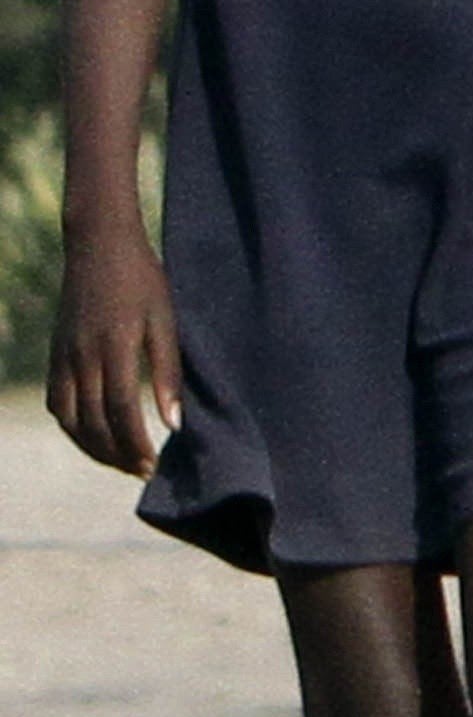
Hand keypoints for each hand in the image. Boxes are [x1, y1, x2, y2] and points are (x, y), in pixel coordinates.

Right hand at [49, 224, 180, 476]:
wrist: (98, 246)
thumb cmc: (143, 280)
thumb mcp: (166, 320)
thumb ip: (168, 372)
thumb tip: (174, 424)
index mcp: (115, 346)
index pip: (121, 411)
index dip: (135, 444)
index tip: (152, 466)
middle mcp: (83, 356)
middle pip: (93, 422)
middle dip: (117, 454)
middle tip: (142, 471)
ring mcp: (63, 356)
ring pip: (69, 419)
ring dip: (93, 448)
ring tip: (120, 462)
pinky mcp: (54, 354)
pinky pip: (56, 402)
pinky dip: (71, 427)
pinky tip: (91, 436)